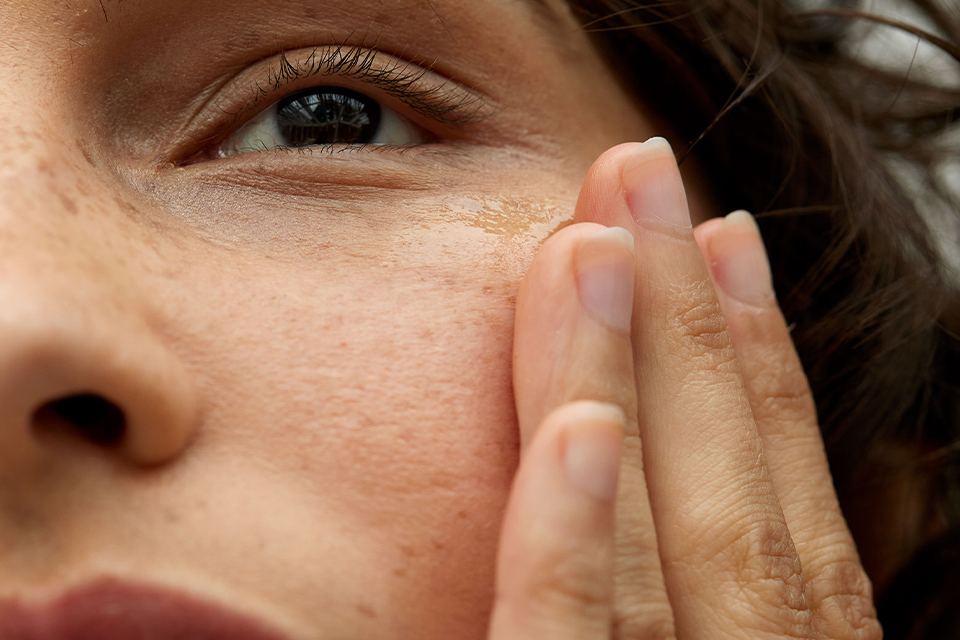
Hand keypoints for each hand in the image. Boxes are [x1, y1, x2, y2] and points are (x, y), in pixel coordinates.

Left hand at [487, 139, 882, 639]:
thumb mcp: (690, 638)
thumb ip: (679, 590)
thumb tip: (641, 442)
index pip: (784, 515)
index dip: (763, 368)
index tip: (723, 239)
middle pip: (731, 505)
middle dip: (689, 327)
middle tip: (639, 174)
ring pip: (660, 552)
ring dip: (635, 383)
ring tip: (598, 242)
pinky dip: (580, 538)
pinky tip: (579, 427)